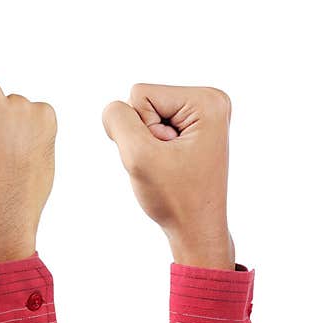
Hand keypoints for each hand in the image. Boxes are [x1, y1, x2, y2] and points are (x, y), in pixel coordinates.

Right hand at [102, 84, 234, 269]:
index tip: (162, 156)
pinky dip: (151, 147)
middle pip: (143, 101)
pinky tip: (168, 165)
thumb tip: (112, 108)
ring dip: (145, 144)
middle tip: (164, 163)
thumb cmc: (175, 198)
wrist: (195, 228)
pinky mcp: (194, 127)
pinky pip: (152, 125)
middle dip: (143, 135)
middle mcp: (210, 99)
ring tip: (166, 165)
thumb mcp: (139, 156)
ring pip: (144, 115)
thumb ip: (119, 121)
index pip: (140, 94)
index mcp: (206, 100)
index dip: (139, 129)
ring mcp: (203, 113)